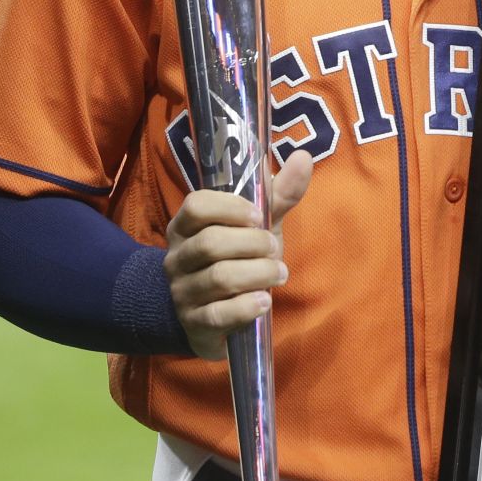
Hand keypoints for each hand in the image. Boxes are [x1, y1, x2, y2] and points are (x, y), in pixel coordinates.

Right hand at [163, 150, 312, 360]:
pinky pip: (219, 314)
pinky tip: (263, 302)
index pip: (196, 206)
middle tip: (275, 248)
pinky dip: (247, 307)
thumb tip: (303, 156)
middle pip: (211, 243)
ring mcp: (182, 293)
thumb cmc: (237, 257)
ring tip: (279, 273)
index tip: (258, 216)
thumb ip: (279, 195)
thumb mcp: (257, 225)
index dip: (231, 208)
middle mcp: (177, 258)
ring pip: (219, 278)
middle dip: (254, 244)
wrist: (210, 311)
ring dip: (259, 273)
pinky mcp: (194, 324)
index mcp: (187, 226)